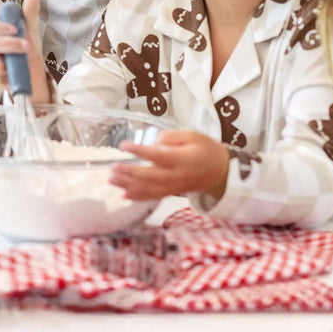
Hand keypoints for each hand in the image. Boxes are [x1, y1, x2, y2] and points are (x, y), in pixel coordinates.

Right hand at [0, 0, 52, 102]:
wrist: (32, 74)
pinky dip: (8, 81)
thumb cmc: (26, 49)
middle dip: (9, 46)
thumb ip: (29, 13)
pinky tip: (14, 78)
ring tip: (20, 65)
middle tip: (27, 47)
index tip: (15, 29)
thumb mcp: (30, 31)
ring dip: (10, 65)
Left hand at [110, 130, 229, 201]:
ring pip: (149, 189)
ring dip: (129, 185)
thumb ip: (172, 137)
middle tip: (113, 167)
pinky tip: (124, 194)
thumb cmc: (205, 149)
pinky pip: (153, 196)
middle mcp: (176, 175)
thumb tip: (154, 142)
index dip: (140, 151)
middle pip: (150, 176)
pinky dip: (138, 196)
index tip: (124, 146)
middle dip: (130, 173)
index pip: (158, 156)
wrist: (220, 172)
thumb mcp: (192, 135)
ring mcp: (173, 186)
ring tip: (112, 180)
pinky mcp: (172, 192)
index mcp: (181, 159)